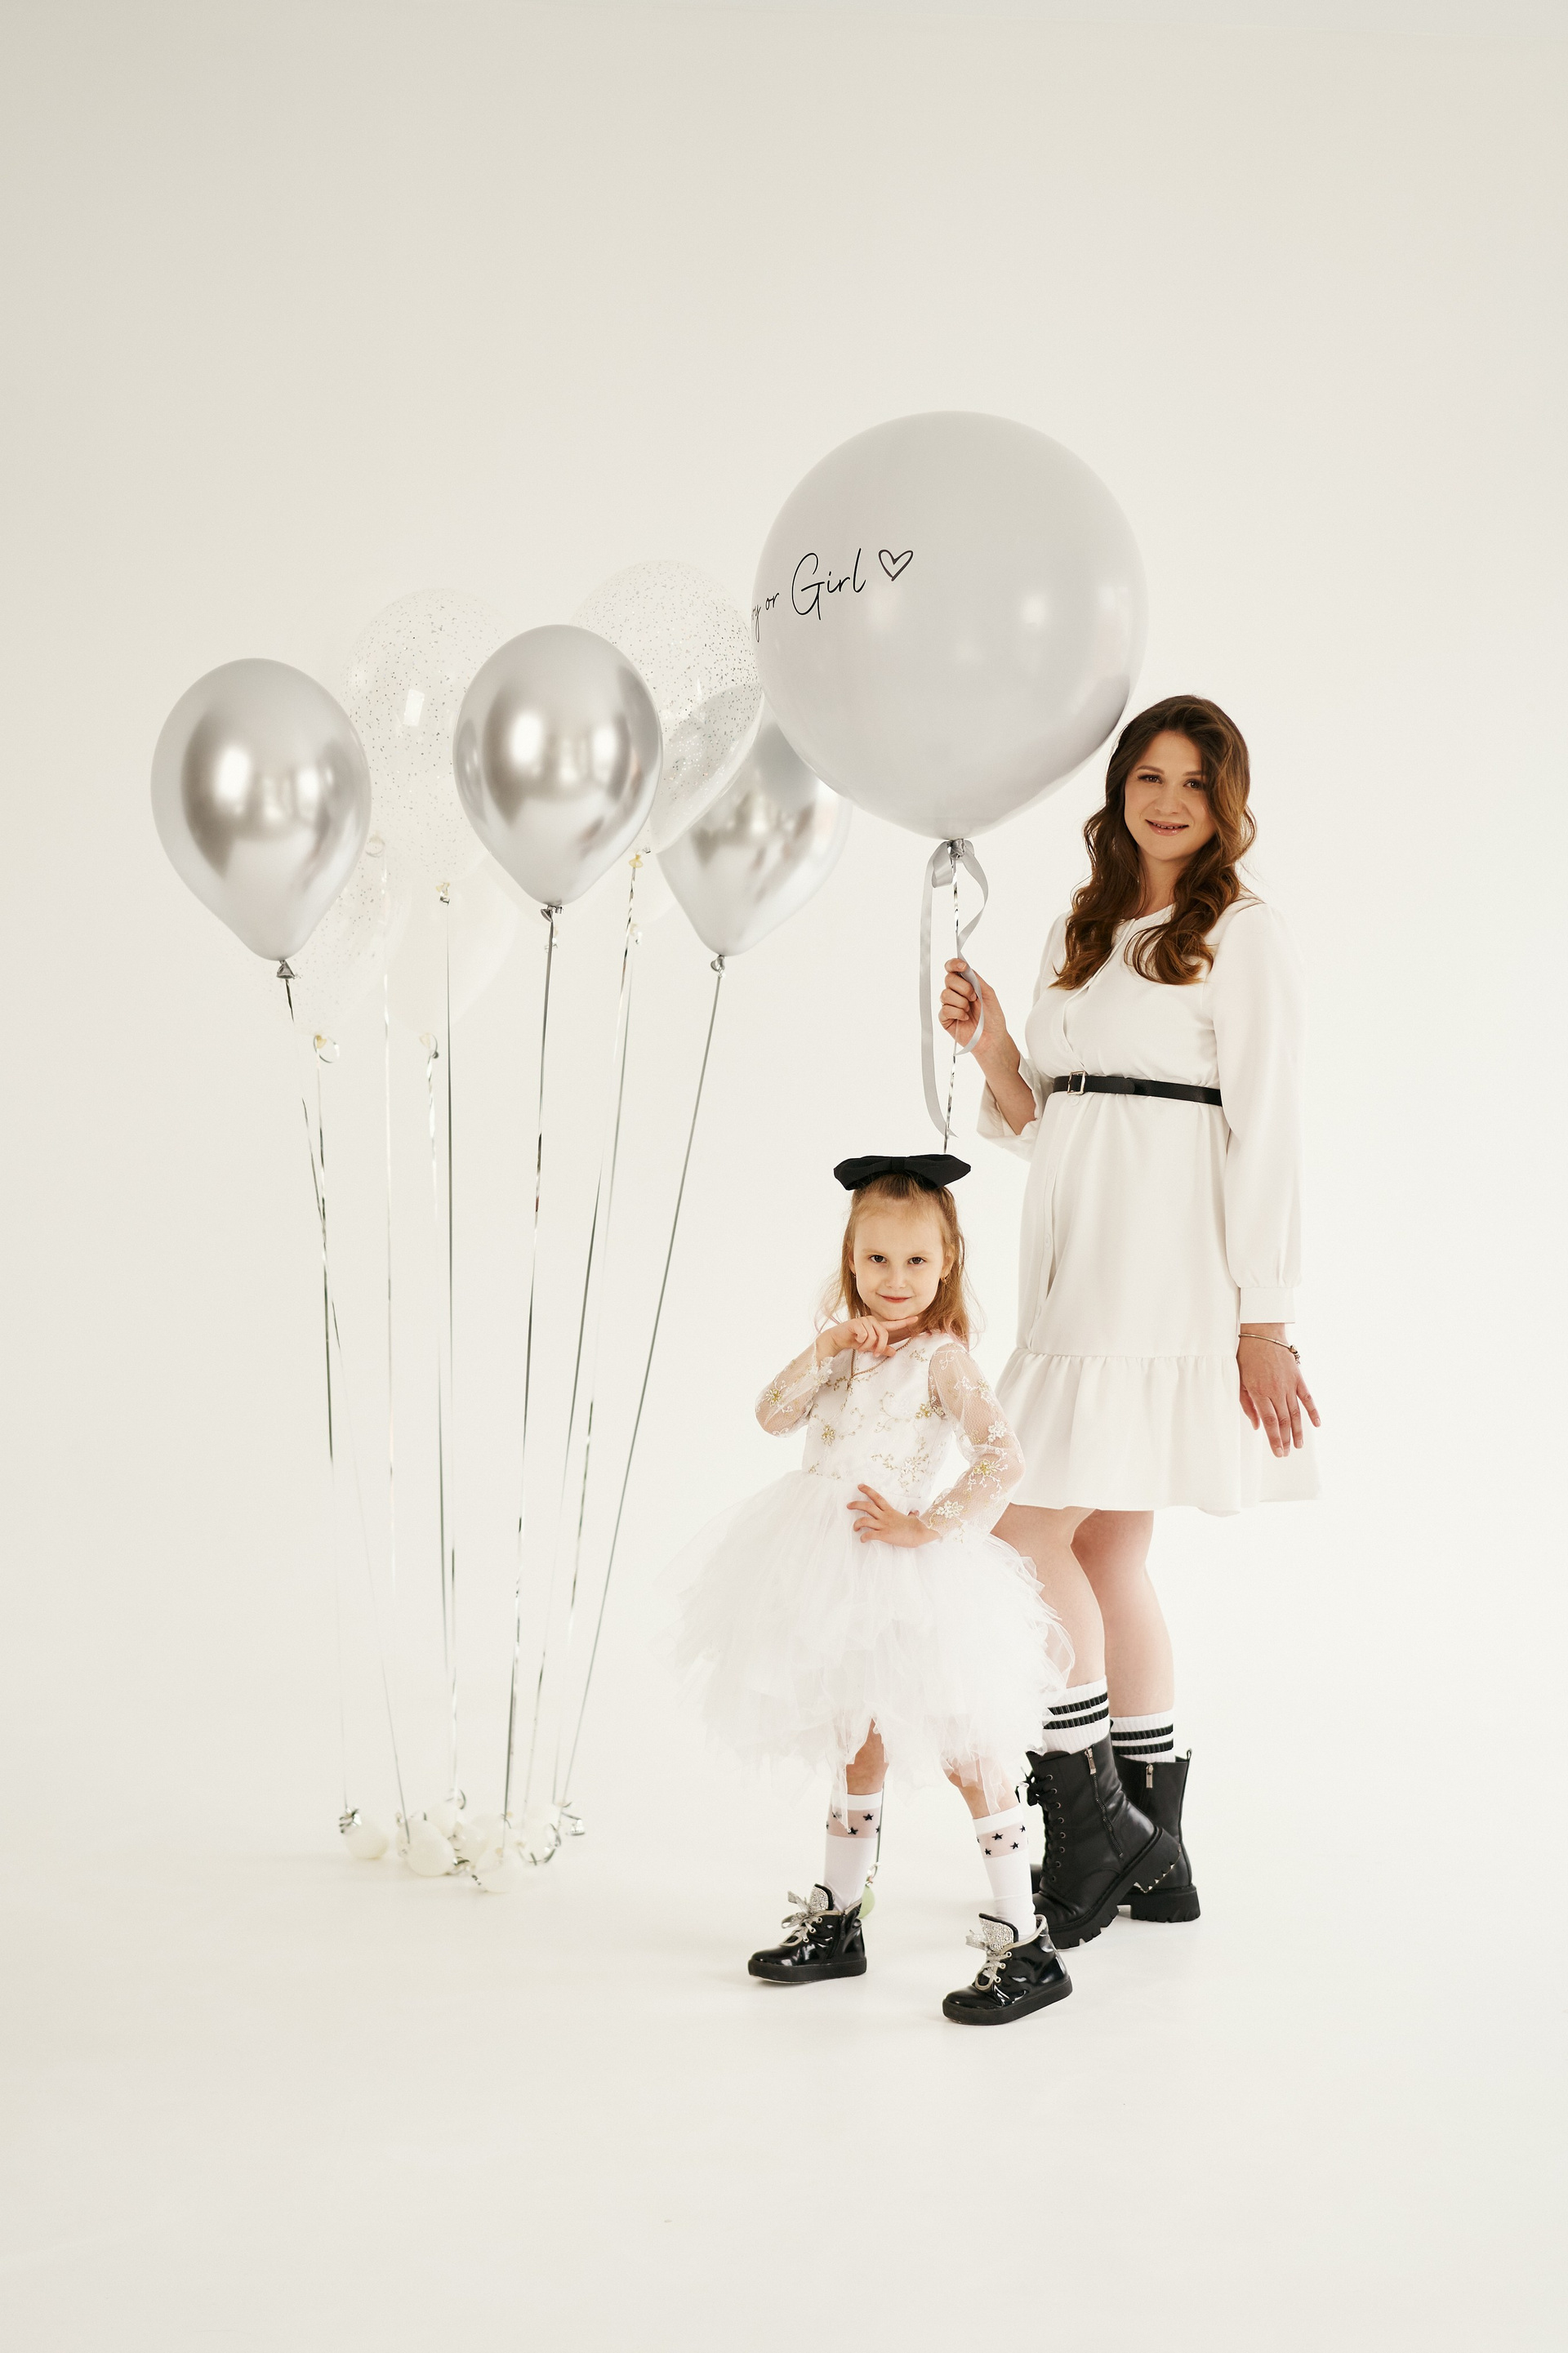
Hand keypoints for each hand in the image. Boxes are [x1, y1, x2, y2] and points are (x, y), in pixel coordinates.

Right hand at [816, 1315, 916, 1361]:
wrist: (837, 1339)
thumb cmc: (854, 1341)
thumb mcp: (870, 1347)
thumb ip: (882, 1349)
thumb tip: (894, 1353)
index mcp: (877, 1326)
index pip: (893, 1324)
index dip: (905, 1321)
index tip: (916, 1318)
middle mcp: (872, 1321)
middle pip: (883, 1334)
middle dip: (879, 1347)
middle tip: (873, 1354)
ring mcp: (864, 1320)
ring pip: (873, 1336)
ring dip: (866, 1346)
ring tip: (860, 1346)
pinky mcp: (856, 1322)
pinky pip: (864, 1335)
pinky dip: (860, 1341)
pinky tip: (855, 1339)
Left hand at [846, 1484, 937, 1546]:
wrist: (921, 1532)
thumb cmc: (917, 1526)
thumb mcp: (912, 1518)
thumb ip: (911, 1515)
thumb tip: (914, 1513)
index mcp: (890, 1511)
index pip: (877, 1497)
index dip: (867, 1490)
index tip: (859, 1486)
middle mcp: (885, 1516)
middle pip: (867, 1506)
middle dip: (855, 1504)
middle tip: (848, 1505)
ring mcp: (884, 1525)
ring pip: (865, 1520)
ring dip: (857, 1523)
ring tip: (855, 1528)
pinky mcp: (885, 1535)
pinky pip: (870, 1535)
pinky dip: (864, 1537)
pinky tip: (862, 1540)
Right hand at [939, 958, 1006, 1064]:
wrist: (993, 1038)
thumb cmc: (993, 1018)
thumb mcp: (989, 994)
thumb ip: (977, 980)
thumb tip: (966, 967)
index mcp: (965, 984)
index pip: (952, 968)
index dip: (954, 964)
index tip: (963, 967)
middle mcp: (955, 993)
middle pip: (948, 979)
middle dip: (963, 988)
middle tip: (974, 998)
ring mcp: (949, 1005)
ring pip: (945, 994)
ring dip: (961, 1003)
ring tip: (970, 1011)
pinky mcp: (945, 1019)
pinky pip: (945, 1010)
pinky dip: (958, 1013)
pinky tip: (965, 1019)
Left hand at [1238, 1332, 1320, 1456]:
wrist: (1262, 1333)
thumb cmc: (1246, 1357)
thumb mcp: (1240, 1381)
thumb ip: (1247, 1404)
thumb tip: (1256, 1426)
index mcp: (1260, 1392)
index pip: (1270, 1422)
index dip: (1275, 1439)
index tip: (1278, 1453)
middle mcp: (1276, 1390)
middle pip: (1284, 1421)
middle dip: (1285, 1439)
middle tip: (1285, 1454)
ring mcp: (1289, 1384)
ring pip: (1296, 1412)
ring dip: (1298, 1431)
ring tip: (1298, 1445)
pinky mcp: (1298, 1377)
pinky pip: (1307, 1397)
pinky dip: (1313, 1411)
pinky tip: (1317, 1424)